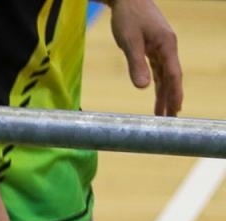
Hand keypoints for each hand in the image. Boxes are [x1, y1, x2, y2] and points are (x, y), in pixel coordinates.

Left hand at [110, 0, 182, 116]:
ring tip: (163, 114)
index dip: (174, 93)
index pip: (173, 74)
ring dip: (164, 94)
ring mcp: (161, 48)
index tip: (175, 110)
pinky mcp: (153, 48)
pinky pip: (158, 70)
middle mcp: (167, 48)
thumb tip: (143, 87)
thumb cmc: (128, 17)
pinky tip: (156, 95)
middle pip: (172, 78)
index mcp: (166, 45)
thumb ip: (136, 64)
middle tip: (171, 119)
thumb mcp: (129, 42)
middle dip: (172, 98)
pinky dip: (158, 84)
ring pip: (165, 75)